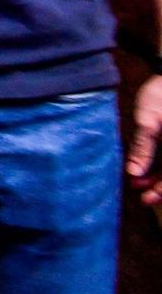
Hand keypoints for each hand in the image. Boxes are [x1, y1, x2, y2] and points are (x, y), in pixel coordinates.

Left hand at [129, 73, 161, 206]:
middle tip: (142, 194)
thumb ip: (143, 147)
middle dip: (160, 186)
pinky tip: (148, 169)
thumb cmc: (160, 95)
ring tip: (140, 183)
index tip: (145, 198)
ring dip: (160, 177)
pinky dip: (161, 165)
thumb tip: (134, 172)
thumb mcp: (147, 120)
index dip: (160, 190)